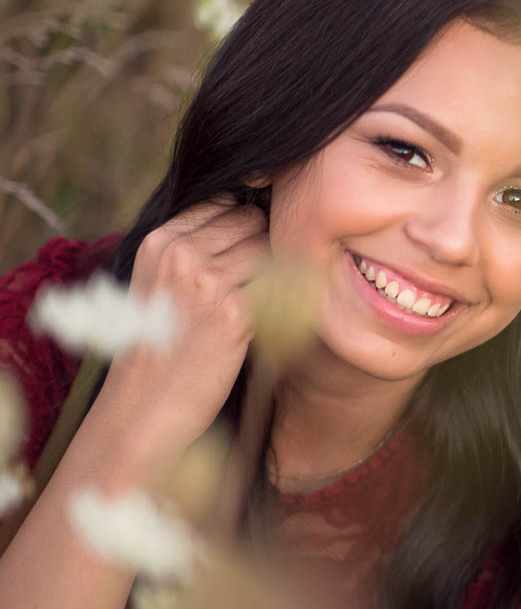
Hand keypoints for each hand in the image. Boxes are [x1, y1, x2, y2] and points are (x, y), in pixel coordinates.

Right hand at [91, 196, 270, 454]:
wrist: (149, 404)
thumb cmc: (161, 344)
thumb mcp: (159, 282)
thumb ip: (194, 246)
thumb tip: (249, 215)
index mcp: (160, 241)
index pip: (223, 204)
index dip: (243, 226)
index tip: (243, 256)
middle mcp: (182, 254)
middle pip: (252, 222)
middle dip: (262, 248)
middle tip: (253, 285)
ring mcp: (209, 281)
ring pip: (271, 251)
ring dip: (276, 275)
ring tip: (258, 306)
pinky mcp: (237, 313)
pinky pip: (282, 286)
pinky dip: (284, 300)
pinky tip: (268, 323)